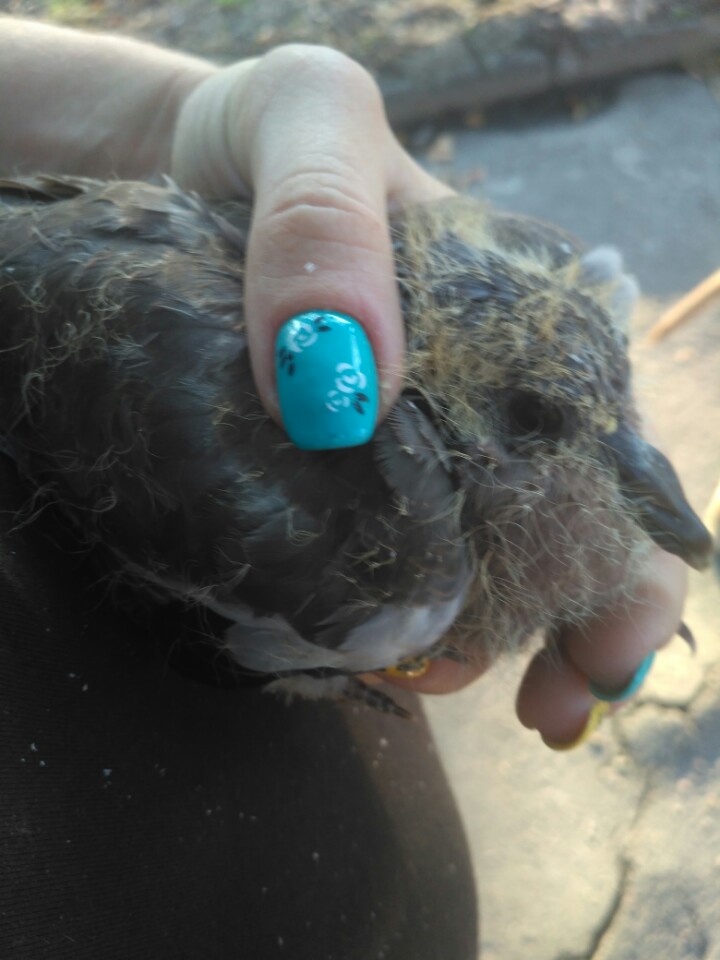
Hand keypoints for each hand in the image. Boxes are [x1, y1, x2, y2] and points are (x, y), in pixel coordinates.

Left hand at [170, 44, 688, 744]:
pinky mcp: (329, 468)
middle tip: (550, 715)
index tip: (602, 661)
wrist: (175, 158)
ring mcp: (406, 441)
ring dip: (473, 639)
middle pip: (556, 533)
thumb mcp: (308, 121)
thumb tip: (345, 385)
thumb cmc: (268, 133)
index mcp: (522, 320)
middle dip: (569, 635)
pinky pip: (370, 553)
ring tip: (429, 675)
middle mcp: (480, 394)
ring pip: (470, 563)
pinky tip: (365, 644)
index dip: (625, 572)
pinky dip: (383, 612)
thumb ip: (327, 222)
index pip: (606, 457)